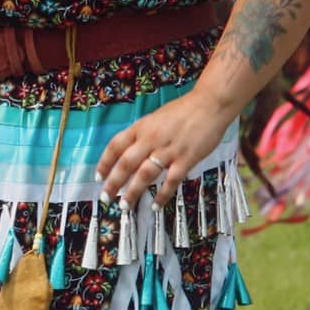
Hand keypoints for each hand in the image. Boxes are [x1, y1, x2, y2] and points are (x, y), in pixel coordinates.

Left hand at [96, 89, 235, 207]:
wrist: (210, 104)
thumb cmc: (184, 111)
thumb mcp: (156, 118)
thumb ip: (143, 135)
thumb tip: (130, 153)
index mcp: (142, 127)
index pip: (116, 145)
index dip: (105, 162)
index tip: (99, 177)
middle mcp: (151, 138)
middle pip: (126, 163)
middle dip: (113, 183)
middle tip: (106, 197)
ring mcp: (168, 149)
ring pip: (145, 174)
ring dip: (133, 192)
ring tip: (125, 206)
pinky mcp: (186, 159)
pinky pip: (171, 181)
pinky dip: (162, 195)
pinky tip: (156, 206)